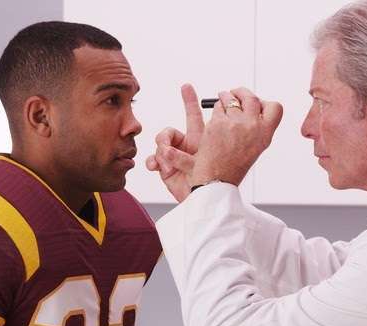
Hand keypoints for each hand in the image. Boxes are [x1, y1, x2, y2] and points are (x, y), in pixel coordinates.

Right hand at [147, 84, 202, 201]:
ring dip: (163, 153)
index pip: (195, 116)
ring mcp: (174, 157)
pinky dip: (154, 162)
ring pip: (160, 143)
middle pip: (170, 131)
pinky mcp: (164, 168)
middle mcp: (185, 146)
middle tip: (166, 142)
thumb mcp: (213, 155)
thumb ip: (203, 140)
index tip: (186, 86)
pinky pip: (153, 159)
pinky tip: (159, 168)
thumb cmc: (213, 180)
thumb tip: (193, 128)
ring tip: (171, 166)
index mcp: (201, 139)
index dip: (190, 101)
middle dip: (165, 133)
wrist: (204, 199)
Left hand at [190, 87, 282, 186]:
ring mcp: (235, 123)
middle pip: (251, 97)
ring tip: (223, 102)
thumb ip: (258, 127)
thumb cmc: (234, 166)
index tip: (257, 104)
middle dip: (241, 92)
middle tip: (235, 93)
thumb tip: (252, 107)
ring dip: (226, 97)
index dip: (265, 102)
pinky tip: (216, 117)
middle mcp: (252, 126)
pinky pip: (218, 106)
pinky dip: (216, 108)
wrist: (216, 179)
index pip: (275, 107)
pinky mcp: (218, 123)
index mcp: (265, 133)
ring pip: (231, 98)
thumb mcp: (256, 147)